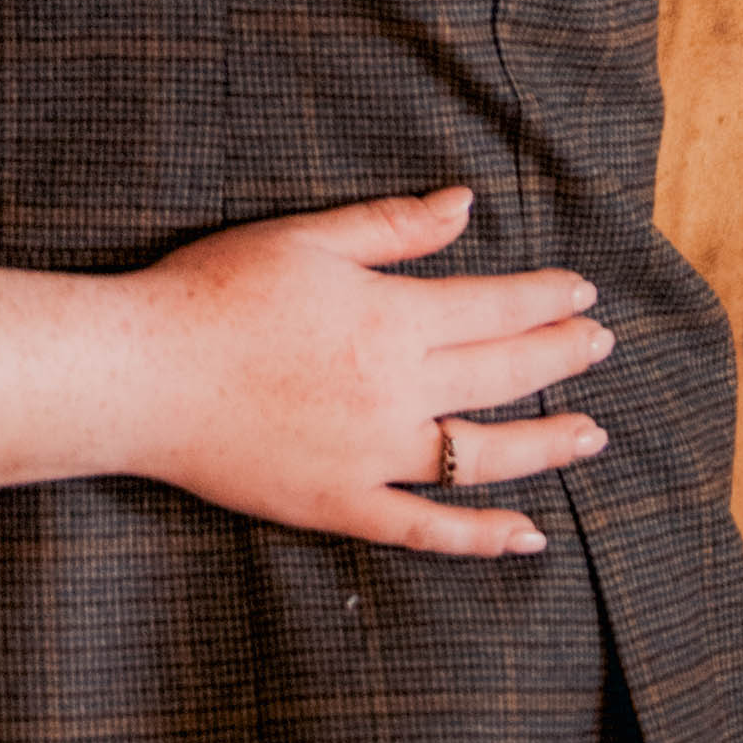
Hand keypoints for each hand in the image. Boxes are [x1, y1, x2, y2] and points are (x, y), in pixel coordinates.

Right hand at [128, 187, 612, 559]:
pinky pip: (427, 529)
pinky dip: (482, 537)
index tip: (583, 292)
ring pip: (483, 457)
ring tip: (590, 434)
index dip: (545, 299)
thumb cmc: (213, 293)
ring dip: (547, 445)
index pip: (493, 307)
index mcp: (389, 318)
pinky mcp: (342, 506)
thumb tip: (466, 205)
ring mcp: (372, 456)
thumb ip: (392, 227)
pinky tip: (528, 536)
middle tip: (600, 346)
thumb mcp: (304, 239)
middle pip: (502, 376)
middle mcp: (395, 391)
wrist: (141, 374)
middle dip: (560, 357)